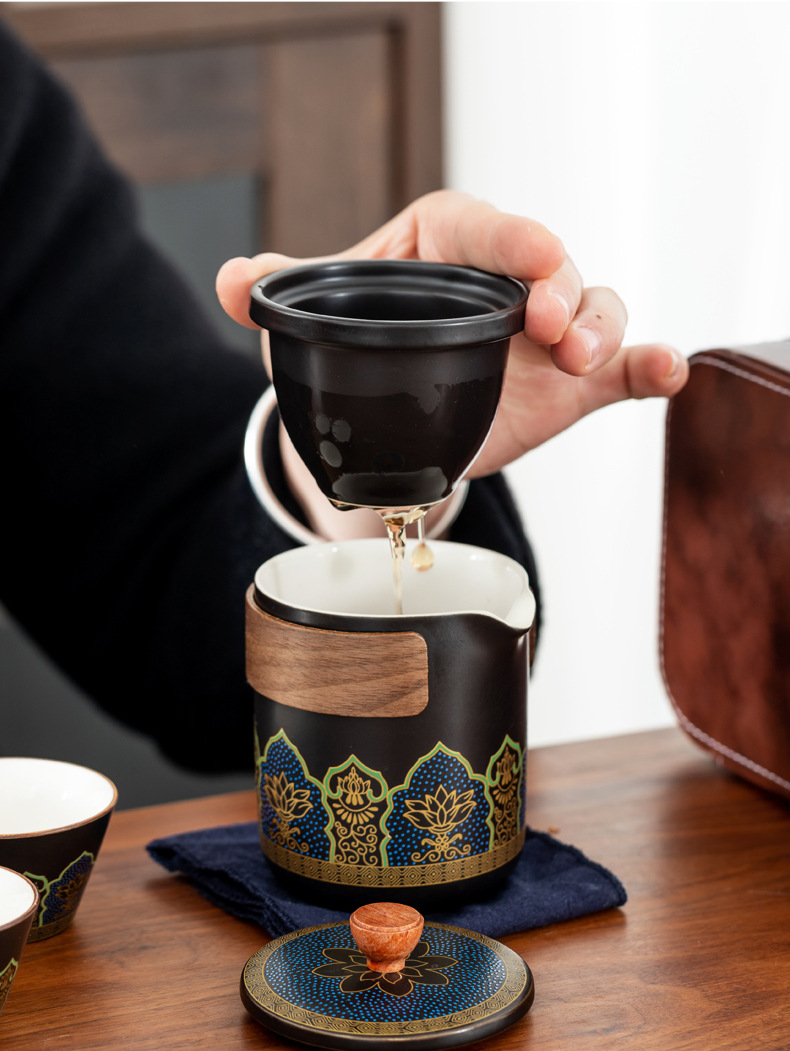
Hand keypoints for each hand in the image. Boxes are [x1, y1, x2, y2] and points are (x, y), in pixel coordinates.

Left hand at [216, 189, 687, 476]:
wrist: (388, 417)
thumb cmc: (361, 340)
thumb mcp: (320, 314)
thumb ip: (282, 292)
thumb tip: (233, 281)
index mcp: (448, 244)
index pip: (485, 228)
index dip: (514, 237)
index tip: (534, 254)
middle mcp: (507, 281)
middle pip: (551, 268)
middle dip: (561, 289)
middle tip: (552, 327)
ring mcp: (546, 333)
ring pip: (594, 310)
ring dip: (601, 328)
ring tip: (585, 358)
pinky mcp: (571, 382)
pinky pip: (622, 368)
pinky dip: (648, 365)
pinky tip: (667, 372)